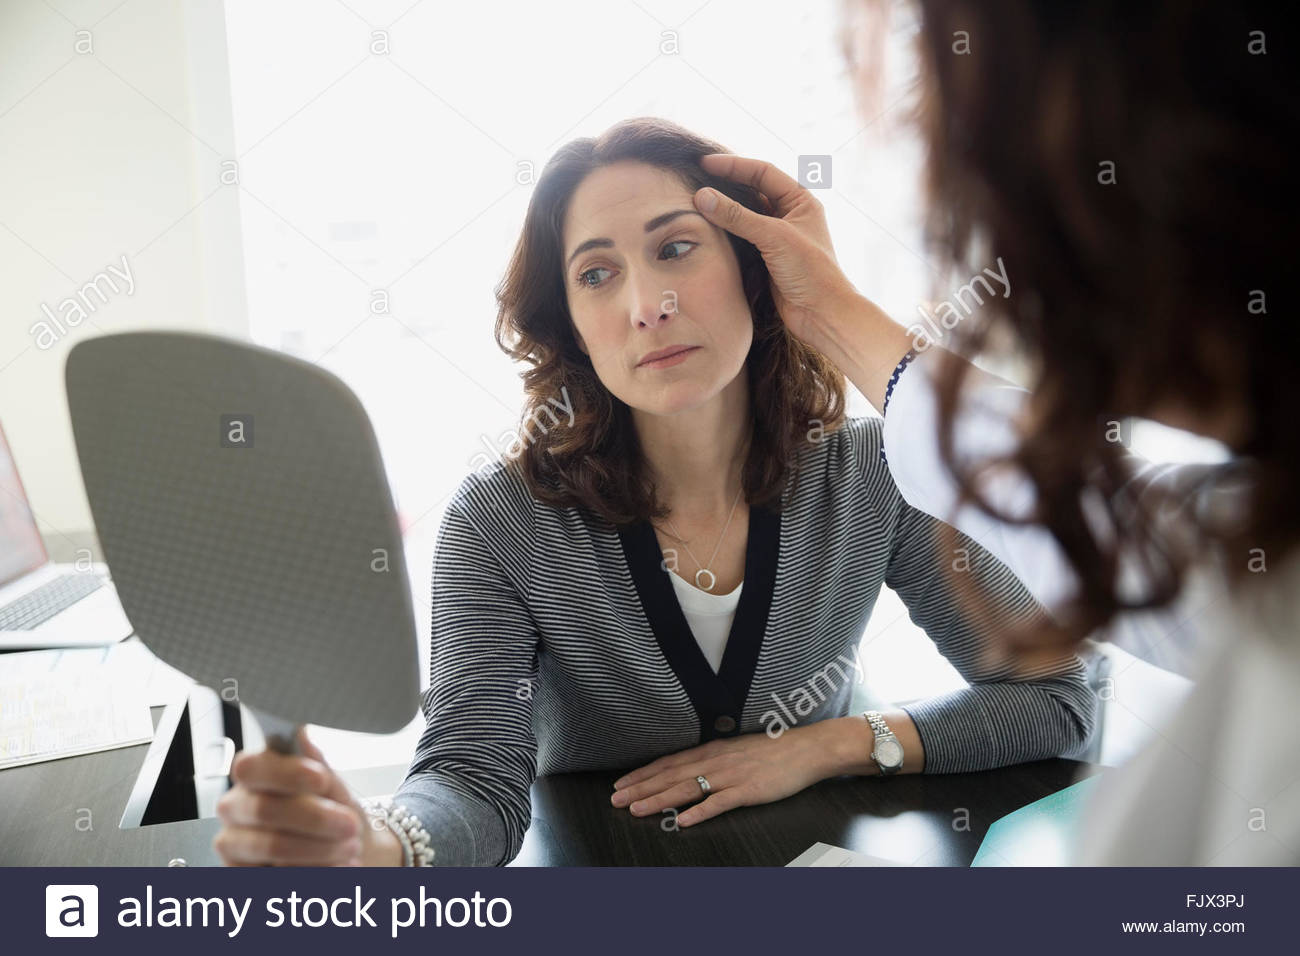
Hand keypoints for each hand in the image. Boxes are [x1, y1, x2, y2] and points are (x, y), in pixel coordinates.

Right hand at [212, 727, 400, 865]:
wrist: (348, 849)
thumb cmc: (333, 810)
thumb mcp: (331, 784)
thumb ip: (314, 761)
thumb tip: (299, 732)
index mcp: (253, 775)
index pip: (251, 767)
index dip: (286, 773)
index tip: (321, 779)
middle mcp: (234, 807)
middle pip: (265, 810)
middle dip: (315, 818)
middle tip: (349, 825)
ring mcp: (233, 844)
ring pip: (272, 847)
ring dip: (319, 849)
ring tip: (350, 849)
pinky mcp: (240, 877)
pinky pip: (274, 878)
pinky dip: (314, 873)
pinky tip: (336, 868)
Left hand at [610, 722, 845, 827]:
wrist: (806, 749)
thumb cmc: (772, 750)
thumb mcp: (735, 749)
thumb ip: (712, 759)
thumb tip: (689, 768)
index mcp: (711, 750)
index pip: (668, 763)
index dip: (643, 774)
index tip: (621, 784)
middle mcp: (715, 761)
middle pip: (670, 776)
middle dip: (640, 788)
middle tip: (615, 800)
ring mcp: (730, 776)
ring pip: (686, 789)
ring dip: (658, 800)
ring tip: (636, 810)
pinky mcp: (747, 791)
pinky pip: (718, 803)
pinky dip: (698, 812)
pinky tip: (682, 821)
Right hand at [694, 153, 858, 349]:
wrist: (822, 315)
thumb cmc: (811, 272)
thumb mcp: (774, 237)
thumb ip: (737, 216)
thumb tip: (702, 196)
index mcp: (801, 201)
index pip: (763, 172)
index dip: (734, 165)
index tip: (705, 163)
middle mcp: (790, 215)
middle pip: (752, 191)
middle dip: (726, 184)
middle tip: (696, 178)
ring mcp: (778, 237)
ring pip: (745, 215)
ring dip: (724, 209)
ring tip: (697, 201)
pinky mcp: (767, 258)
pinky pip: (742, 237)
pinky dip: (725, 232)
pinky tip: (707, 229)